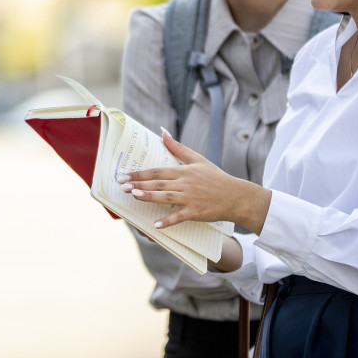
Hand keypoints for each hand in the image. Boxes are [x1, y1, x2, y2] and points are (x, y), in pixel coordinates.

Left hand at [118, 130, 270, 232]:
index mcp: (184, 171)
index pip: (157, 171)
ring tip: (134, 195)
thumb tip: (162, 132)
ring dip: (149, 196)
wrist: (235, 196)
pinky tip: (156, 224)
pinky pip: (180, 216)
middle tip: (122, 186)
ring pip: (166, 197)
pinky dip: (168, 221)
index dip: (139, 173)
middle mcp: (185, 183)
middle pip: (158, 183)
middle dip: (138, 184)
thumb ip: (178, 147)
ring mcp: (190, 198)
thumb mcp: (198, 159)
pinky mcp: (196, 212)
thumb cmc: (216, 177)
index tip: (124, 175)